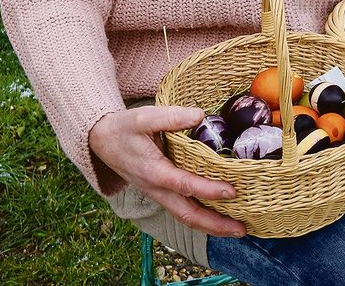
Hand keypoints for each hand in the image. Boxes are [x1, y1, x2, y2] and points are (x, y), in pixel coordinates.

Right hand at [90, 106, 246, 237]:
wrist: (101, 142)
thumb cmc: (124, 128)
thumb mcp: (144, 117)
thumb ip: (171, 116)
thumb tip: (200, 115)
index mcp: (153, 171)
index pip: (184, 185)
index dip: (208, 190)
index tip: (232, 192)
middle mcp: (156, 189)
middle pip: (187, 214)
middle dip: (215, 224)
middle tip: (242, 229)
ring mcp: (158, 194)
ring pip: (185, 217)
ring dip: (211, 226)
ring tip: (238, 230)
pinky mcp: (161, 193)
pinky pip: (183, 210)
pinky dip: (202, 218)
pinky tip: (221, 218)